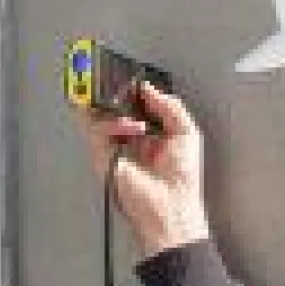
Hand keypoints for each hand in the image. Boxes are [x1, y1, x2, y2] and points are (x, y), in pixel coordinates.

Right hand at [77, 81, 210, 259]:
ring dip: (116, 108)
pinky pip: (97, 130)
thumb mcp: (187, 131)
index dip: (133, 90)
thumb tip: (148, 88)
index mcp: (151, 134)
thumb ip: (169, 105)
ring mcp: (115, 148)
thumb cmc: (181, 179)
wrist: (170, 206)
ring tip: (135, 119)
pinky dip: (113, 124)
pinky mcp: (103, 157)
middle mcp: (130, 140)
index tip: (133, 79)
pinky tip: (130, 128)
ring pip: (100, 115)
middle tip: (120, 84)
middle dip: (116, 93)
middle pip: (113, 107)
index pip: (135, 104)